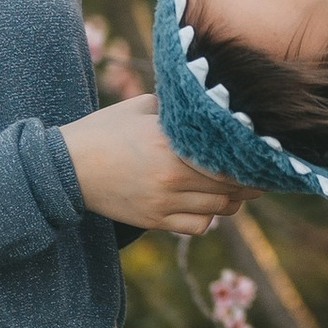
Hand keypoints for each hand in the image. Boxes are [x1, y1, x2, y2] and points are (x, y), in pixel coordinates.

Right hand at [62, 94, 243, 234]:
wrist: (66, 168)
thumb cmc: (104, 131)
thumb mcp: (141, 107)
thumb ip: (177, 107)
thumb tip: (210, 101)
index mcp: (170, 143)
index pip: (227, 156)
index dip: (249, 157)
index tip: (261, 153)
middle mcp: (171, 175)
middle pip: (230, 185)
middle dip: (249, 181)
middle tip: (259, 173)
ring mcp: (163, 201)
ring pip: (219, 209)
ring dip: (234, 200)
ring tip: (238, 190)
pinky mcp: (154, 220)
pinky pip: (198, 226)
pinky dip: (209, 218)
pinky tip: (207, 206)